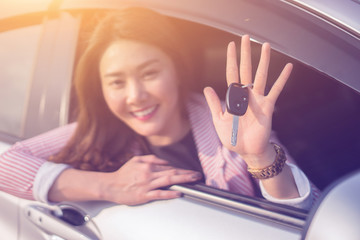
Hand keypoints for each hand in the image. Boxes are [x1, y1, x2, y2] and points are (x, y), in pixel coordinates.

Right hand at [100, 155, 201, 204]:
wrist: (111, 185)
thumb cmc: (123, 174)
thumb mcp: (136, 160)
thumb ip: (151, 158)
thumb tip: (165, 162)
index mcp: (148, 165)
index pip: (169, 167)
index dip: (181, 169)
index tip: (190, 171)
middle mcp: (149, 173)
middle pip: (172, 172)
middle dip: (187, 174)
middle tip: (197, 175)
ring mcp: (147, 185)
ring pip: (168, 181)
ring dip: (183, 180)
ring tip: (193, 180)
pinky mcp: (144, 195)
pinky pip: (159, 194)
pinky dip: (170, 193)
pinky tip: (178, 193)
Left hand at [204, 35, 292, 167]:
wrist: (247, 151)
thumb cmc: (232, 137)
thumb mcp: (219, 121)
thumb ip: (214, 104)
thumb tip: (207, 87)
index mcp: (234, 97)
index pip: (231, 74)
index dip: (231, 60)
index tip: (231, 46)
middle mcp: (246, 95)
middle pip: (246, 70)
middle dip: (246, 54)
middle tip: (247, 37)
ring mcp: (258, 99)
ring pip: (261, 76)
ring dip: (264, 61)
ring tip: (266, 45)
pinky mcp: (268, 107)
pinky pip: (276, 90)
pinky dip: (282, 79)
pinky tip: (288, 67)